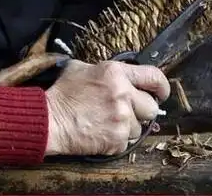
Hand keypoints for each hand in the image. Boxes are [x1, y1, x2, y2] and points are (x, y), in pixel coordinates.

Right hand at [44, 60, 169, 155]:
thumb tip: (122, 73)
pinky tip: (101, 133)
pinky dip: (116, 140)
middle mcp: (123, 94)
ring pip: (140, 128)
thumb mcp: (81, 68)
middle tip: (127, 112)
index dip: (162, 87)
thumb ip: (106, 69)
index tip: (161, 93)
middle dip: (142, 111)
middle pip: (152, 108)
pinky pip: (127, 142)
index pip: (154, 76)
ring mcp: (121, 118)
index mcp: (116, 73)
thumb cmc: (63, 94)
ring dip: (127, 127)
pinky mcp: (116, 139)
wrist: (49, 120)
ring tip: (107, 123)